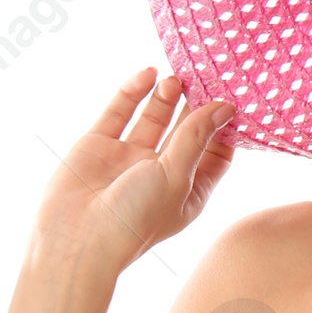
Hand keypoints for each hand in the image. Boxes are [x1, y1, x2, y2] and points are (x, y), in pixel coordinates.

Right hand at [36, 68, 235, 266]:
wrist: (77, 238)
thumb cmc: (134, 218)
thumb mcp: (177, 176)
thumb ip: (197, 137)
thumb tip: (225, 107)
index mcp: (188, 191)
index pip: (216, 154)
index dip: (225, 128)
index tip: (234, 97)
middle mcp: (160, 174)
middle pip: (186, 131)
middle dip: (196, 105)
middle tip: (205, 74)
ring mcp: (129, 159)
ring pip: (153, 119)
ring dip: (166, 97)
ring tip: (177, 78)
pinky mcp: (99, 146)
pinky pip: (120, 113)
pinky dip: (133, 92)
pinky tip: (148, 74)